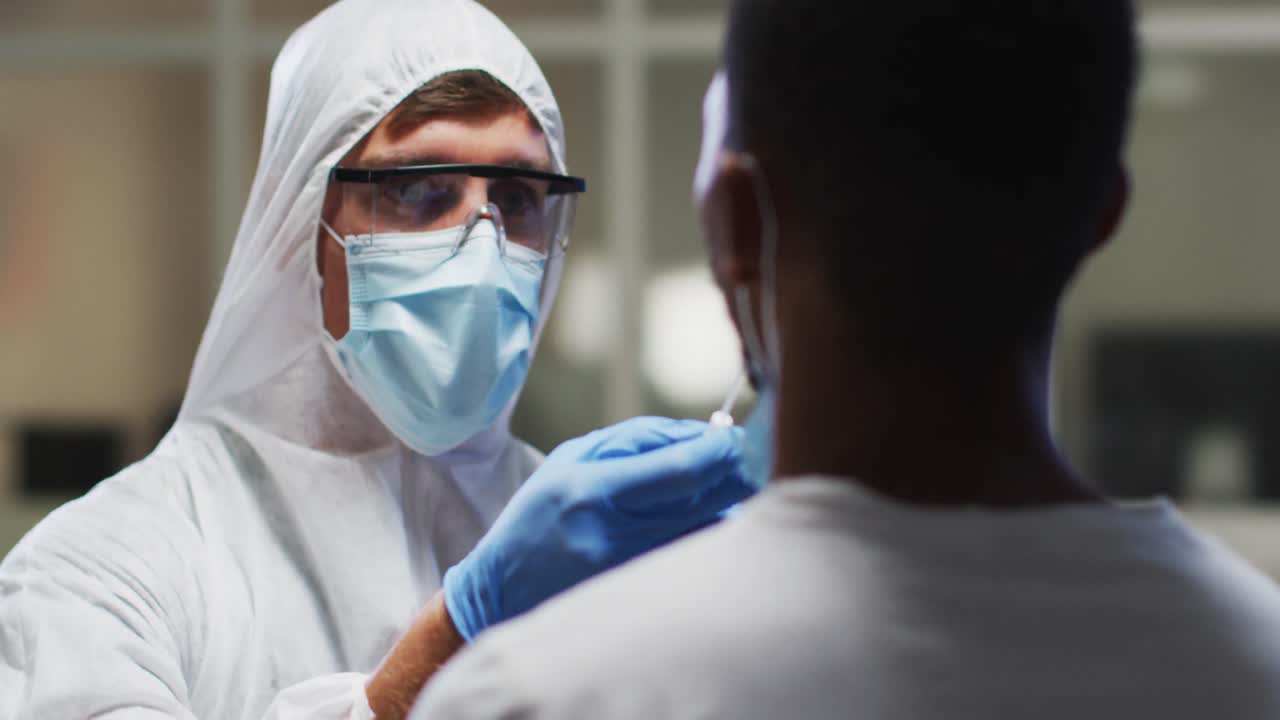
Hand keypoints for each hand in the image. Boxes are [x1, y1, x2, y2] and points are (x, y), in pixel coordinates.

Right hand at [443, 416, 751, 639]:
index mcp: (593, 490)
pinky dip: (708, 535)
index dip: (723, 452)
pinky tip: (702, 523)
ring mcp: (629, 571)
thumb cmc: (540, 512)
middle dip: (736, 474)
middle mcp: (614, 534)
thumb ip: (641, 439)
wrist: (501, 588)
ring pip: (707, 531)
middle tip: (745, 460)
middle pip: (706, 501)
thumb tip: (707, 433)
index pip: (681, 470)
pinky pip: (693, 557)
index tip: (740, 440)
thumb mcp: (576, 457)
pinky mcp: (638, 595)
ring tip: (723, 489)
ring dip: (727, 506)